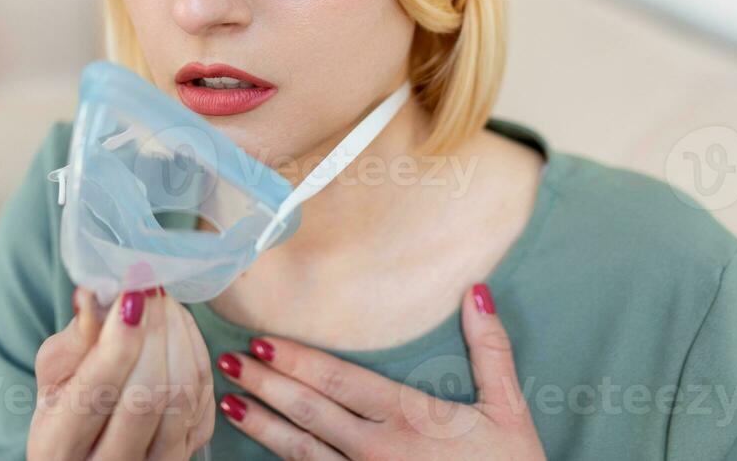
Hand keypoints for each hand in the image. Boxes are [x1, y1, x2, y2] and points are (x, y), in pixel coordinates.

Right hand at [27, 287, 215, 459]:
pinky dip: (195, 351)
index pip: (97, 394)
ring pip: (182, 395)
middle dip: (154, 331)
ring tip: (161, 300)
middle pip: (147, 395)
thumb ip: (75, 338)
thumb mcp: (54, 375)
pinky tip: (176, 324)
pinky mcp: (189, 453)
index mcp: (59, 450)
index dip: (119, 340)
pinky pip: (203, 396)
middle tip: (150, 286)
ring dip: (178, 335)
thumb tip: (94, 292)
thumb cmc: (66, 404)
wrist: (92, 444)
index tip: (130, 292)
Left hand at [214, 284, 545, 459]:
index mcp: (409, 417)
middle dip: (265, 385)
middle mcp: (379, 450)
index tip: (262, 342)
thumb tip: (477, 291)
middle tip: (229, 361)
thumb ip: (490, 350)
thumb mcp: (508, 410)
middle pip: (310, 412)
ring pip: (302, 453)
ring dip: (263, 427)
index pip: (339, 381)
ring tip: (230, 403)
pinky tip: (258, 455)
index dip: (296, 360)